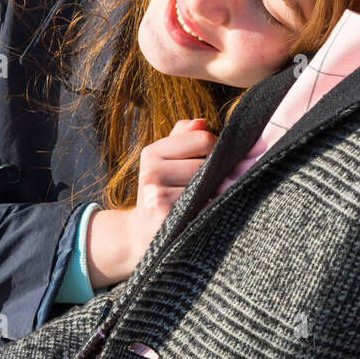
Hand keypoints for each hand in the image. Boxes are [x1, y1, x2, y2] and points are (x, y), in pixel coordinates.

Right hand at [86, 118, 216, 286]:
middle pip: (208, 164)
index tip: (212, 163)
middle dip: (217, 174)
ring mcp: (158, 199)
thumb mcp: (166, 161)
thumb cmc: (163, 192)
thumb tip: (201, 122)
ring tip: (204, 202)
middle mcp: (151, 174)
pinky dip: (211, 211)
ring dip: (216, 195)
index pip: (203, 138)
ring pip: (210, 187)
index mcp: (151, 153)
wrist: (142, 236)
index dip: (216, 150)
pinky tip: (203, 215)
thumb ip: (184, 138)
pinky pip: (206, 208)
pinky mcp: (168, 221)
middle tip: (211, 187)